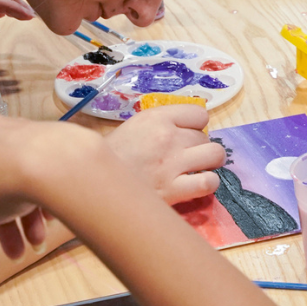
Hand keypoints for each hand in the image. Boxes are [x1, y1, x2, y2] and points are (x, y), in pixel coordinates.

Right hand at [0, 115, 100, 256]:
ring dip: (25, 215)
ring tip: (38, 242)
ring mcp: (14, 131)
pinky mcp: (41, 134)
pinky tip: (50, 216)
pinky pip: (35, 166)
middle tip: (15, 251)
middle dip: (4, 224)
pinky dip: (40, 191)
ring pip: (14, 178)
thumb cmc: (6, 183)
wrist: (54, 163)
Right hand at [103, 104, 224, 203]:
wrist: (92, 182)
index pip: (200, 114)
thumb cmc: (112, 155)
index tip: (186, 135)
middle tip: (185, 156)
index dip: (195, 126)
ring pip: (215, 155)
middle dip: (198, 146)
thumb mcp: (135, 126)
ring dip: (209, 162)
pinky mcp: (174, 190)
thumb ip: (161, 124)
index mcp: (157, 118)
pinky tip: (197, 184)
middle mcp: (168, 137)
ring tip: (197, 169)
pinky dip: (208, 183)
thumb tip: (187, 127)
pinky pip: (209, 182)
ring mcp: (173, 164)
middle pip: (205, 136)